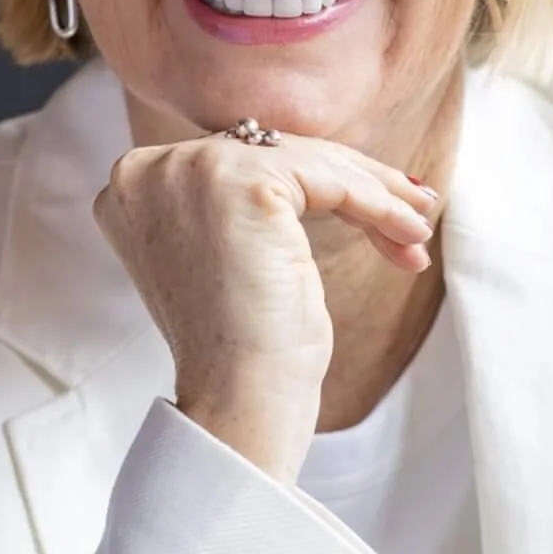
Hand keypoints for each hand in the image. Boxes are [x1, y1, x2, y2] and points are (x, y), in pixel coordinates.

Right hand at [94, 131, 437, 482]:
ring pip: (308, 160)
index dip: (313, 180)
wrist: (236, 401)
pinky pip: (329, 179)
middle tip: (411, 209)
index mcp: (136, 185)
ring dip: (375, 195)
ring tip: (416, 229)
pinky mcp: (235, 182)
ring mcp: (186, 171)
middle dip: (352, 184)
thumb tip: (321, 164)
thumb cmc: (240, 347)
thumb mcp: (232, 254)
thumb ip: (244, 201)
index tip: (368, 206)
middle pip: (276, 152)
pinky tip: (408, 233)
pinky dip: (377, 204)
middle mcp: (148, 168)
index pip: (242, 157)